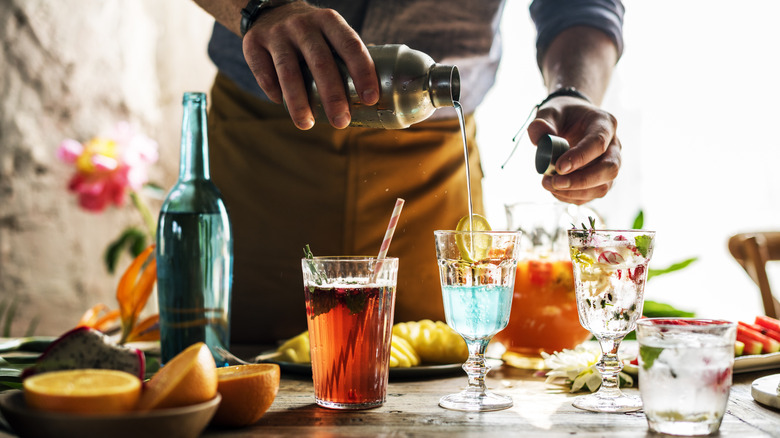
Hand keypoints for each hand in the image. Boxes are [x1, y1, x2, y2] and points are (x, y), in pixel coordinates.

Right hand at [241, 2, 378, 129]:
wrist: (270, 10)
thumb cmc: (312, 34)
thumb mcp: (331, 33)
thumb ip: (347, 57)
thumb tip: (373, 97)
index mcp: (329, 21)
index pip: (350, 46)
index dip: (363, 72)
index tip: (370, 99)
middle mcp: (303, 24)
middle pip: (321, 63)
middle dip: (333, 96)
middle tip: (341, 122)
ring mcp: (277, 33)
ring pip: (288, 72)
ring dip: (299, 102)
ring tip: (306, 124)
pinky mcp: (253, 43)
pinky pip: (263, 73)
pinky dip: (273, 91)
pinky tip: (281, 104)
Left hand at [527, 96, 620, 204]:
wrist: (571, 121)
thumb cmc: (562, 116)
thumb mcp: (550, 111)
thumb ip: (542, 122)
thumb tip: (539, 137)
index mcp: (604, 123)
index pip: (599, 142)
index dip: (580, 157)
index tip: (558, 167)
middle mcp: (614, 146)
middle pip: (609, 169)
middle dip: (582, 180)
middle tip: (555, 182)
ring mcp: (610, 165)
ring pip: (603, 187)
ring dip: (574, 191)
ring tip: (548, 184)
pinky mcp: (602, 180)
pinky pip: (592, 195)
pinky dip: (572, 197)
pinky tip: (554, 189)